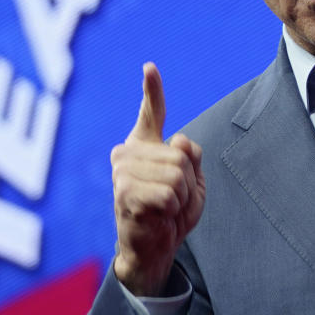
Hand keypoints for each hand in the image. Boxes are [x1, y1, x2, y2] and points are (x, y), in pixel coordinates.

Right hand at [111, 62, 205, 295]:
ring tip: (165, 208)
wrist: (154, 247)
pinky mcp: (124, 192)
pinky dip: (173, 209)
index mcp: (145, 146)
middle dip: (188, 181)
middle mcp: (128, 153)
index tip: (150, 67)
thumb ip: (191, 156)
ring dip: (181, 197)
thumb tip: (179, 141)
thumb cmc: (171, 212)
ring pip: (177, 173)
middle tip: (172, 200)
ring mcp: (123, 171)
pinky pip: (170, 193)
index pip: (152, 113)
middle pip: (182, 154)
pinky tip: (158, 215)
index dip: (152, 90)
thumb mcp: (192, 180)